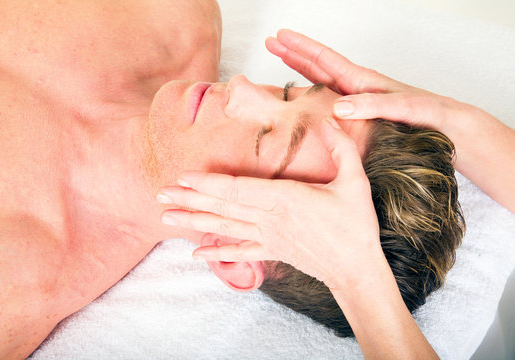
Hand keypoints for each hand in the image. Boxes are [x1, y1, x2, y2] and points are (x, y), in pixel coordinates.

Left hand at [156, 118, 381, 288]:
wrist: (357, 269)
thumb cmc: (355, 225)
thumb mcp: (355, 181)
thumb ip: (342, 148)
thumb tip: (330, 120)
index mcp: (286, 198)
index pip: (238, 188)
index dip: (209, 183)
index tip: (184, 177)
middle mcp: (270, 218)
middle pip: (223, 207)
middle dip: (190, 200)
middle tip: (159, 195)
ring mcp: (268, 237)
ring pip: (225, 228)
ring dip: (194, 222)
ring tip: (166, 219)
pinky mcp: (272, 251)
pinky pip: (240, 252)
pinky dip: (217, 254)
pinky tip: (195, 256)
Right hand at [266, 29, 462, 130]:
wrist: (446, 128)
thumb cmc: (429, 116)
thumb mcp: (403, 109)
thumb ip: (372, 106)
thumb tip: (338, 108)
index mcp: (363, 81)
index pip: (325, 60)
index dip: (302, 48)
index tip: (282, 37)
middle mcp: (356, 88)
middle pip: (317, 65)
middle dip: (293, 53)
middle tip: (271, 41)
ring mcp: (356, 101)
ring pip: (320, 80)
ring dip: (299, 70)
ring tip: (280, 58)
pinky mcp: (358, 117)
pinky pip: (327, 101)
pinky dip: (311, 96)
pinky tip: (303, 98)